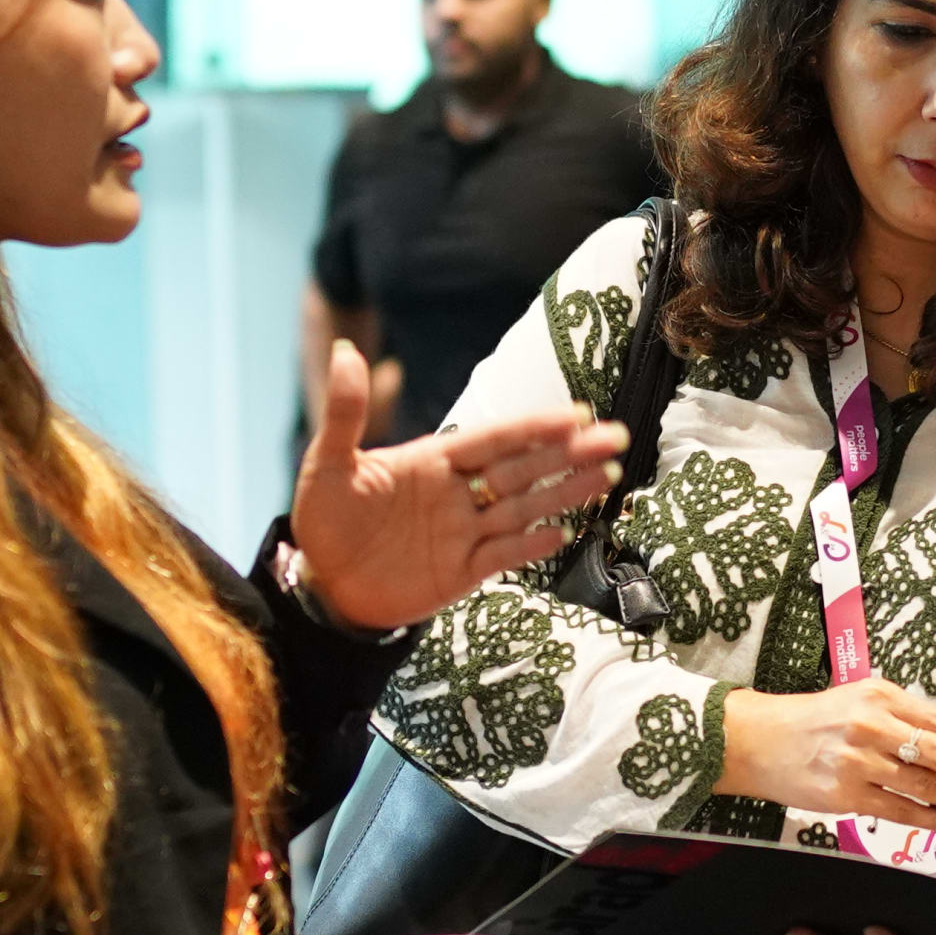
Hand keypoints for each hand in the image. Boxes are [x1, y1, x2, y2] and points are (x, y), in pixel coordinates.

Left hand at [289, 341, 625, 632]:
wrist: (321, 584)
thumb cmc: (325, 518)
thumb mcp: (329, 464)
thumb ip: (346, 414)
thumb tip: (344, 351)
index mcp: (434, 461)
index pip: (492, 439)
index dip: (533, 427)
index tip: (575, 413)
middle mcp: (458, 494)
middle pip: (521, 470)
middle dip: (567, 453)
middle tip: (614, 436)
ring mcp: (464, 534)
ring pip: (523, 509)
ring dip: (563, 493)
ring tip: (607, 476)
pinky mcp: (461, 573)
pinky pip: (503, 556)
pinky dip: (531, 545)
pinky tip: (563, 532)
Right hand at [719, 679, 935, 833]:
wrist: (757, 741)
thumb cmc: (814, 720)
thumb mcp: (861, 699)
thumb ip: (908, 714)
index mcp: (880, 697)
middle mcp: (872, 726)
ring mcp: (858, 763)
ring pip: (924, 785)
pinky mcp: (845, 795)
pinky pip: (898, 810)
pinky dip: (929, 819)